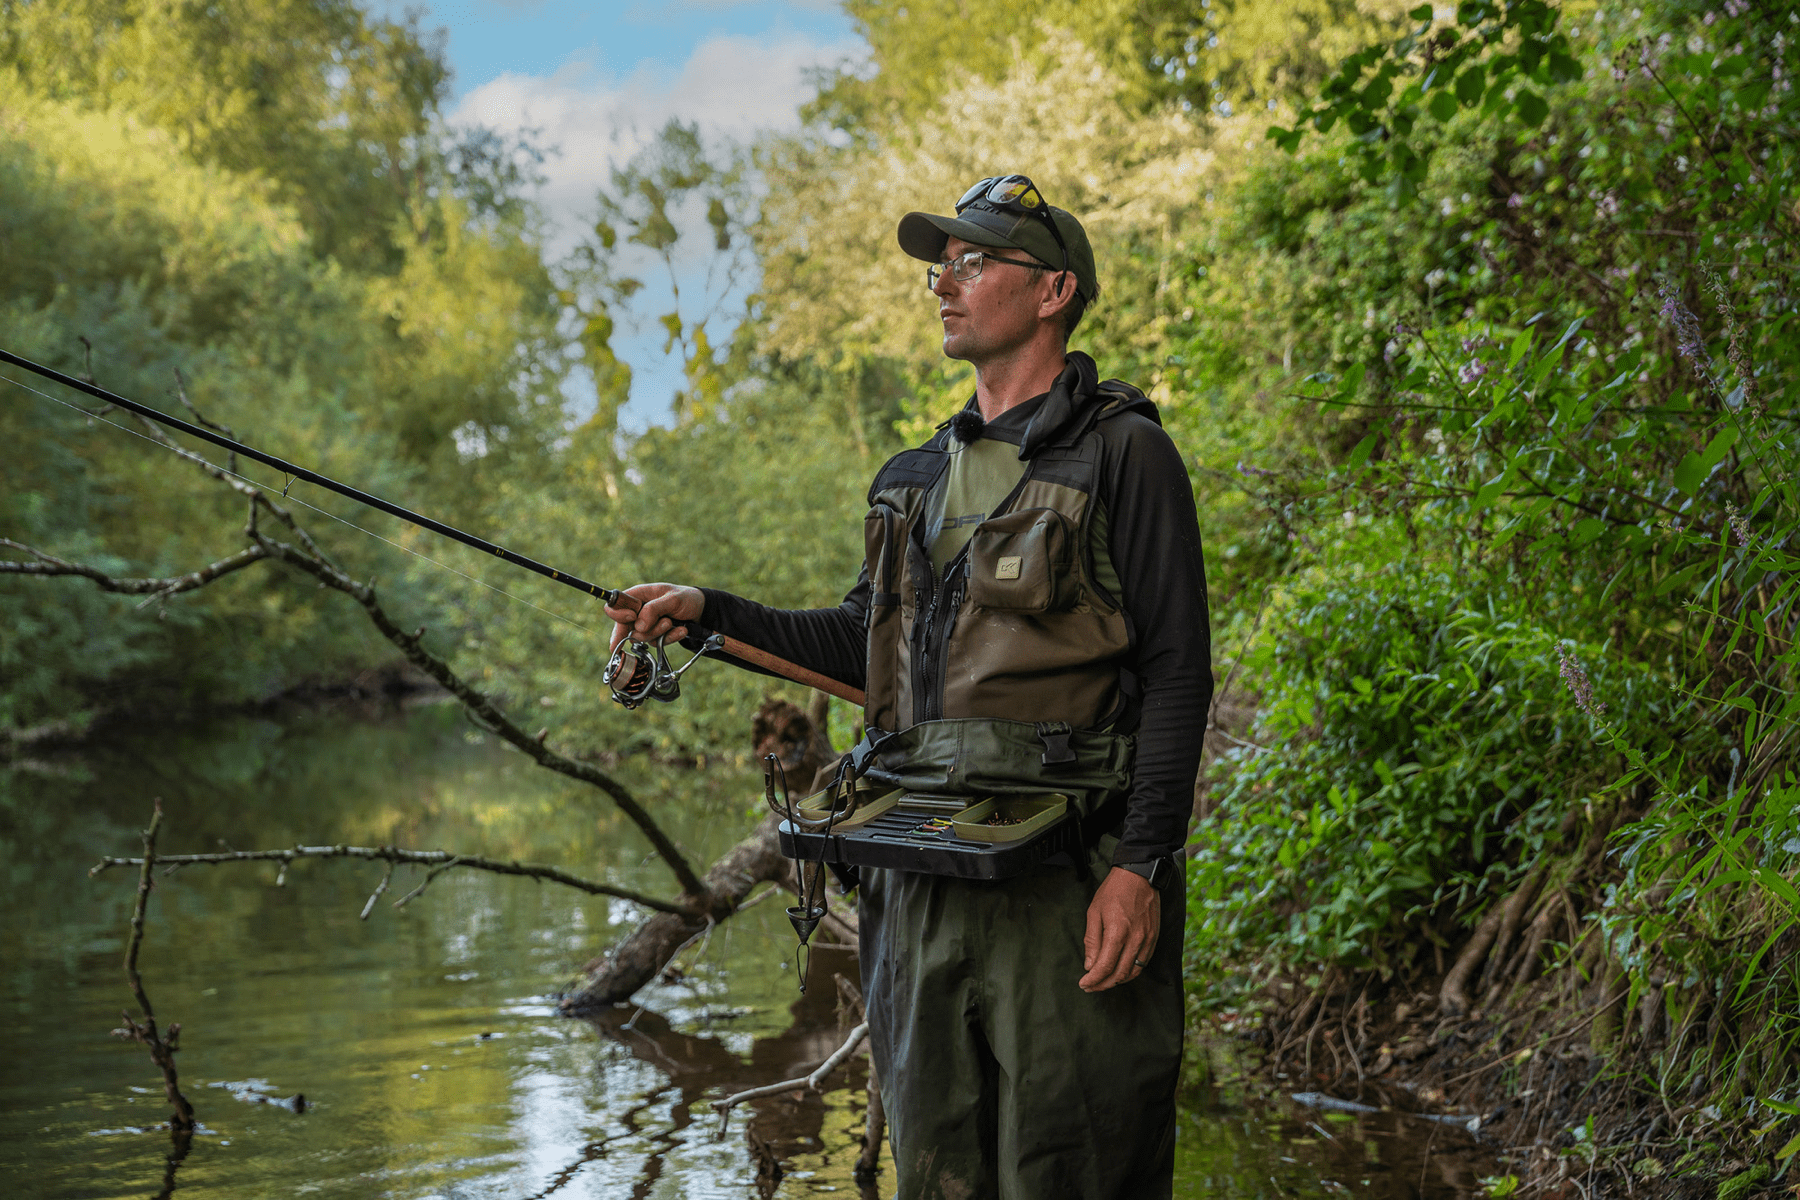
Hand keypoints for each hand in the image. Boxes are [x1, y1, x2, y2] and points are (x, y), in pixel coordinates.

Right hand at [602, 583, 704, 688]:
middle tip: (665, 622)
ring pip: (640, 637)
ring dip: (659, 632)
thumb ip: (654, 609)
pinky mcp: (654, 636)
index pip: (614, 606)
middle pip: (624, 627)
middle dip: (644, 629)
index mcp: (637, 596)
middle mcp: (637, 611)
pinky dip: (669, 638)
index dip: (619, 614)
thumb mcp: (673, 598)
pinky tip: (680, 630)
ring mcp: (645, 625)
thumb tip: (638, 625)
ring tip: (672, 622)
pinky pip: (655, 643)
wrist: (701, 611)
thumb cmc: (686, 598)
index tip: (632, 618)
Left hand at [1079, 867, 1160, 992]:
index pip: (1105, 966)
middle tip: (1091, 986)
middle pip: (1119, 974)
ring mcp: (1147, 939)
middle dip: (1103, 984)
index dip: (1093, 979)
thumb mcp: (1094, 912)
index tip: (1084, 984)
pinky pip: (1143, 962)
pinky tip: (1121, 971)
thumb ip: (1092, 940)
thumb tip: (1090, 965)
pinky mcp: (1154, 938)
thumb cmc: (1114, 891)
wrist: (1139, 876)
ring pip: (1133, 971)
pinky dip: (1131, 971)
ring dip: (1118, 981)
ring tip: (1104, 982)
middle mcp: (1135, 939)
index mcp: (1117, 932)